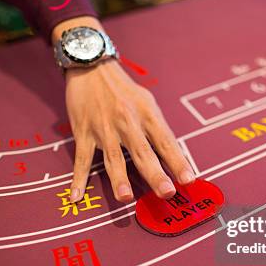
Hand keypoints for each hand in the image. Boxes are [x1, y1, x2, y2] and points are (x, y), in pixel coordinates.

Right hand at [64, 59, 194, 202]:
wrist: (92, 67)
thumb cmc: (123, 90)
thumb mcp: (146, 102)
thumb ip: (158, 129)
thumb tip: (174, 157)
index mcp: (147, 115)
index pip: (166, 142)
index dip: (178, 161)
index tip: (188, 179)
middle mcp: (127, 122)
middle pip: (143, 152)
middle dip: (155, 174)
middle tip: (167, 193)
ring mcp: (104, 128)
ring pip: (113, 157)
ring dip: (119, 179)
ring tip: (125, 198)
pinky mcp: (83, 132)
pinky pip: (81, 158)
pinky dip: (78, 178)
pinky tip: (77, 195)